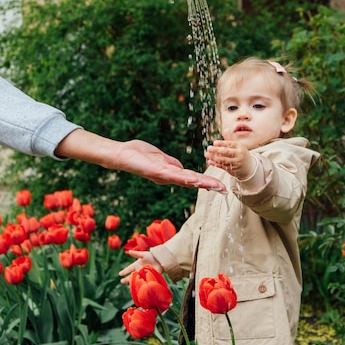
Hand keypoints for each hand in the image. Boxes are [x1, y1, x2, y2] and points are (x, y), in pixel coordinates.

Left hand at [55, 129, 225, 191]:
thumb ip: (171, 164)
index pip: (193, 178)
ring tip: (215, 186)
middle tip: (224, 190)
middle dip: (208, 186)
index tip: (221, 186)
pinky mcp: (155, 171)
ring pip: (185, 180)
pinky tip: (194, 179)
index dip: (207, 182)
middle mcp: (168, 178)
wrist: (120, 155)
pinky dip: (184, 178)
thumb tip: (183, 169)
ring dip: (200, 183)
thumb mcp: (159, 158)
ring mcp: (162, 176)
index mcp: (170, 174)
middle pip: (193, 182)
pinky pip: (172, 175)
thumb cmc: (137, 154)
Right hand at [119, 250, 162, 283]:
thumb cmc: (151, 256)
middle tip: (121, 281)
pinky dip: (140, 283)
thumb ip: (136, 254)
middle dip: (126, 278)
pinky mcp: (147, 277)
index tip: (120, 274)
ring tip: (129, 284)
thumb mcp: (143, 254)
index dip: (125, 271)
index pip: (129, 269)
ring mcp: (143, 274)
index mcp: (136, 265)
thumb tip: (129, 251)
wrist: (160, 260)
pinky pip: (143, 281)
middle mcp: (138, 270)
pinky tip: (137, 285)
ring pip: (136, 279)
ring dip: (132, 281)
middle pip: (131, 275)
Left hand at [205, 140, 255, 179]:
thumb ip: (229, 139)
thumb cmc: (240, 154)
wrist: (249, 167)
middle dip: (217, 150)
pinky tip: (209, 161)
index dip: (222, 143)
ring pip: (224, 160)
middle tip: (209, 148)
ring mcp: (235, 162)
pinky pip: (223, 166)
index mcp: (239, 147)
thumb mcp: (237, 146)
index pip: (230, 144)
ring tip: (207, 154)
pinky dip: (216, 164)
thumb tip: (226, 129)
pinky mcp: (232, 169)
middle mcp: (238, 154)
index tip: (214, 142)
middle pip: (227, 152)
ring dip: (214, 157)